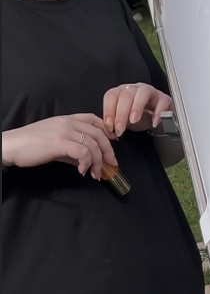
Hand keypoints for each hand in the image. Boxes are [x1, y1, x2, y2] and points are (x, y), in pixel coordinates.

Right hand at [1, 115, 117, 178]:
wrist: (11, 146)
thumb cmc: (31, 145)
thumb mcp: (55, 143)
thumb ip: (71, 149)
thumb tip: (86, 160)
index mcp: (68, 119)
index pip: (94, 119)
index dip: (107, 130)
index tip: (114, 142)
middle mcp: (69, 122)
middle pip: (99, 134)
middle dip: (108, 150)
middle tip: (111, 164)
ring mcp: (64, 131)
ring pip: (93, 144)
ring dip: (97, 161)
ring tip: (95, 174)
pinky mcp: (59, 143)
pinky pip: (83, 152)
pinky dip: (86, 163)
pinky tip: (82, 171)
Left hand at [102, 83, 171, 135]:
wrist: (157, 119)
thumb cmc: (138, 118)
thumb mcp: (123, 120)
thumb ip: (114, 123)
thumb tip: (106, 130)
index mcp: (121, 92)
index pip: (111, 95)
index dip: (108, 111)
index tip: (109, 127)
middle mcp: (135, 89)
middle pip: (126, 95)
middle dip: (121, 114)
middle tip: (120, 129)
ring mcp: (151, 92)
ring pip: (143, 92)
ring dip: (137, 107)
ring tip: (134, 121)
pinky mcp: (164, 98)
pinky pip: (162, 101)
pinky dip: (158, 112)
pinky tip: (154, 122)